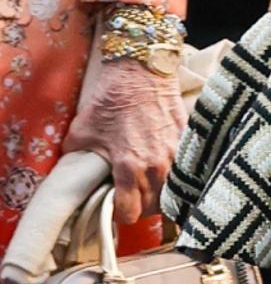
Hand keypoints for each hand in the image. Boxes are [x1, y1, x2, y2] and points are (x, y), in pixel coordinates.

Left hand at [63, 61, 185, 223]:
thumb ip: (77, 159)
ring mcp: (176, 153)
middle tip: (132, 192)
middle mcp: (156, 165)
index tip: (116, 203)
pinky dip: (177, 173)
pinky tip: (166, 165)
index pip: (129, 214)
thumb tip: (69, 173)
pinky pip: (185, 169)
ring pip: (173, 192)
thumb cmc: (111, 99)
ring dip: (161, 192)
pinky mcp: (187, 139)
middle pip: (153, 208)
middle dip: (141, 204)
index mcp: (129, 167)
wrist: (141, 69)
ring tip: (150, 182)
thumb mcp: (82, 131)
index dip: (120, 212)